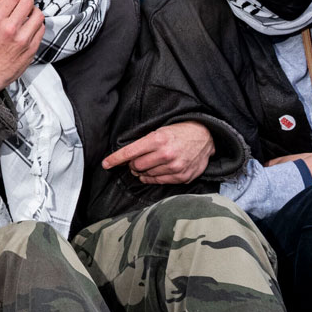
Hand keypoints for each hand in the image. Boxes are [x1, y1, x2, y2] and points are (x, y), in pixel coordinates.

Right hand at [0, 0, 45, 88]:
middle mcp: (11, 28)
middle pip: (28, 1)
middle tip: (24, 0)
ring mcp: (23, 38)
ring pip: (38, 14)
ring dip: (34, 11)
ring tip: (28, 14)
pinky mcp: (32, 47)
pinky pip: (41, 28)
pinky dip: (37, 24)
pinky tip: (31, 26)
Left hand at [102, 121, 216, 184]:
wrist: (205, 136)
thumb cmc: (180, 131)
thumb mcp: (160, 130)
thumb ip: (143, 142)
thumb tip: (126, 156)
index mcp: (158, 139)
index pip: (130, 152)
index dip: (115, 159)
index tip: (105, 164)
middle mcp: (166, 154)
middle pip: (136, 166)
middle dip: (132, 164)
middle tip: (135, 160)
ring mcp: (175, 167)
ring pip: (146, 175)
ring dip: (142, 171)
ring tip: (147, 165)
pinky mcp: (182, 177)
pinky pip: (159, 181)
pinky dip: (152, 178)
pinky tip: (153, 172)